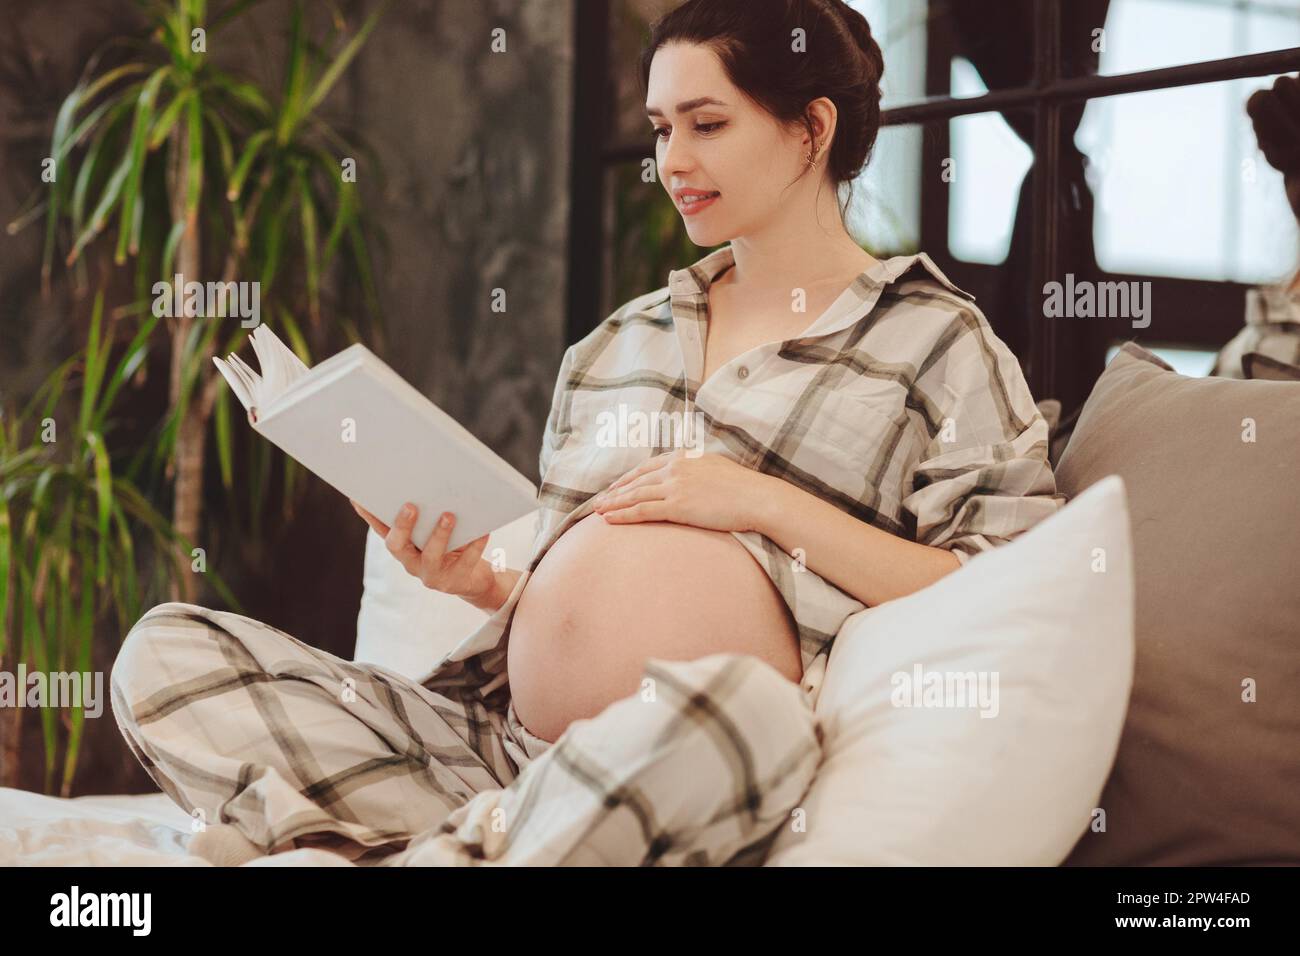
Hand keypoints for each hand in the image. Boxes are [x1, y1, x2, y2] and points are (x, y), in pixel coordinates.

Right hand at [350, 499, 504, 609]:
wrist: (475, 580)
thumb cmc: (453, 546)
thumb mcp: (436, 529)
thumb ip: (430, 512)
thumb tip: (430, 478)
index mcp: (404, 546)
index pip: (382, 529)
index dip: (368, 516)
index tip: (357, 497)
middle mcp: (411, 562)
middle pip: (397, 546)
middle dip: (403, 526)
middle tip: (411, 506)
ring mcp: (431, 574)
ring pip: (430, 556)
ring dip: (439, 535)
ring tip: (449, 516)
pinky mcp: (455, 581)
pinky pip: (465, 562)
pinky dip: (474, 545)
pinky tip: (483, 531)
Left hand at [590, 449, 767, 531]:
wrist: (756, 498)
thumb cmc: (744, 487)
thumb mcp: (718, 467)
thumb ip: (699, 469)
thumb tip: (694, 476)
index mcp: (685, 456)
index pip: (648, 467)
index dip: (628, 478)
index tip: (616, 487)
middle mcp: (676, 468)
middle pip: (637, 481)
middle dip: (615, 492)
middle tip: (598, 502)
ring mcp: (675, 486)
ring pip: (635, 495)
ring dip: (613, 504)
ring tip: (597, 512)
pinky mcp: (677, 505)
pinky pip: (642, 511)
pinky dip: (623, 515)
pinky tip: (609, 520)